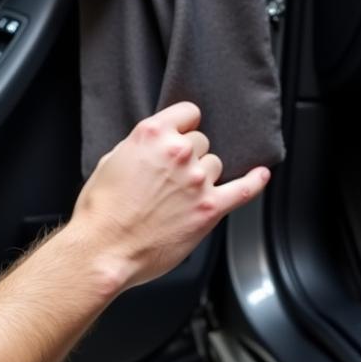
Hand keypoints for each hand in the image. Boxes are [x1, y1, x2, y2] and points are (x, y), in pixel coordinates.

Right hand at [70, 102, 270, 291]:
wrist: (103, 248)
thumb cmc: (101, 210)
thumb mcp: (110, 160)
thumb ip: (140, 147)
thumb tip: (155, 147)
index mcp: (152, 134)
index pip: (188, 113)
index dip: (184, 126)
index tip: (182, 134)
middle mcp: (179, 152)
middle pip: (202, 141)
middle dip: (189, 155)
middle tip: (170, 177)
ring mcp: (197, 180)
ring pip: (215, 164)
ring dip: (203, 175)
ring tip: (180, 195)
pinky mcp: (210, 208)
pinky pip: (244, 190)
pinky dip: (255, 182)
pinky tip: (259, 176)